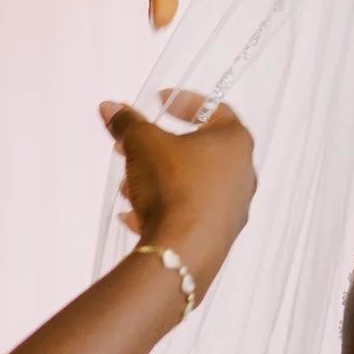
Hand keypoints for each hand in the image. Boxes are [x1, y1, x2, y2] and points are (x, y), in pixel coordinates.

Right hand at [99, 89, 256, 297]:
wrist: (182, 251)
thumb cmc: (173, 186)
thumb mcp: (143, 144)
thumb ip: (127, 122)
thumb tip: (111, 108)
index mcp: (235, 141)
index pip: (214, 109)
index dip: (184, 102)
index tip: (159, 103)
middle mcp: (242, 173)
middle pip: (198, 150)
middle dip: (160, 147)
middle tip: (131, 145)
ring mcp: (234, 207)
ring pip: (191, 184)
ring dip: (158, 180)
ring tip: (128, 185)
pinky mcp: (220, 234)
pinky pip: (189, 213)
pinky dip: (164, 209)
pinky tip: (134, 216)